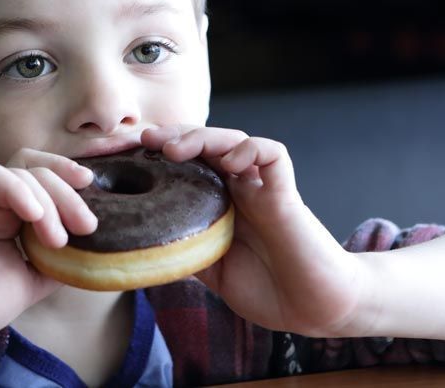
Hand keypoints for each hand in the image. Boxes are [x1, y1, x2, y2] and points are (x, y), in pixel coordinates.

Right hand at [0, 149, 96, 357]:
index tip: (95, 200)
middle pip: (38, 170)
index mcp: (7, 211)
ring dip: (48, 202)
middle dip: (68, 195)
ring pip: (21, 172)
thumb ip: (60, 259)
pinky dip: (19, 191)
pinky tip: (34, 215)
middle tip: (86, 224)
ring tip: (56, 238)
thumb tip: (96, 250)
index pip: (45, 180)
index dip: (71, 184)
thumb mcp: (33, 279)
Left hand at [142, 126, 360, 336]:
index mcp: (220, 203)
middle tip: (145, 140)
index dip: (161, 152)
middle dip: (175, 135)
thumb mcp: (211, 271)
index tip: (130, 154)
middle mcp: (240, 189)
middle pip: (206, 144)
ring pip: (235, 141)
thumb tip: (137, 245)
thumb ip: (184, 251)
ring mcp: (263, 188)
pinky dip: (251, 149)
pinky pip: (273, 155)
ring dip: (203, 137)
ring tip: (175, 148)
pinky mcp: (286, 194)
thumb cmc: (269, 289)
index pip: (189, 162)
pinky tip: (232, 161)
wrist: (314, 308)